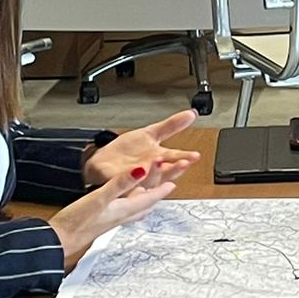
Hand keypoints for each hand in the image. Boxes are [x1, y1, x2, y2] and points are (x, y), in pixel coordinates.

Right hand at [49, 175, 178, 269]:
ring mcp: (111, 219)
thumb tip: (141, 170)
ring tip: (149, 193)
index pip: (149, 198)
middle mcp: (120, 216)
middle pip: (145, 205)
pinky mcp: (102, 220)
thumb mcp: (100, 197)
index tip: (173, 182)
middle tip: (166, 187)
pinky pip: (123, 211)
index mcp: (123, 210)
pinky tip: (122, 203)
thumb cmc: (77, 222)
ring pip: (135, 209)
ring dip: (144, 200)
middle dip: (156, 195)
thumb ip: (121, 183)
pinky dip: (129, 204)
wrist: (60, 240)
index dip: (162, 189)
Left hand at [83, 109, 201, 190]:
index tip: (194, 156)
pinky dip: (130, 179)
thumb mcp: (151, 134)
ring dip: (154, 172)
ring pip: (147, 179)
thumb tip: (192, 113)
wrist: (104, 162)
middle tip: (183, 163)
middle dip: (174, 169)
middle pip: (164, 173)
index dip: (184, 159)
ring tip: (158, 161)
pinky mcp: (117, 182)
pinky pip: (125, 183)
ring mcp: (134, 178)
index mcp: (158, 160)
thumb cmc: (128, 152)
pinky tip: (135, 172)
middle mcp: (149, 172)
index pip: (174, 161)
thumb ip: (172, 125)